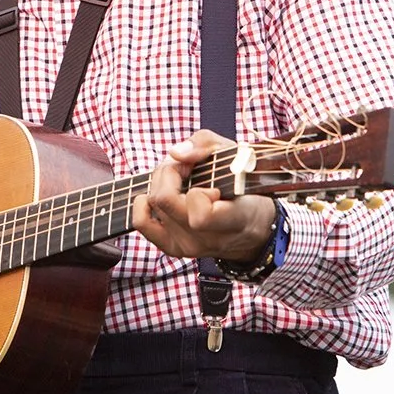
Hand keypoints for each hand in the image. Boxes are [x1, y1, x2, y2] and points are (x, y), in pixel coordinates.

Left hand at [132, 131, 275, 266]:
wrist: (252, 228)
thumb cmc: (246, 187)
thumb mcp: (238, 154)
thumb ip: (206, 145)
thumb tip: (175, 154)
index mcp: (235, 220)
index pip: (201, 215)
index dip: (198, 191)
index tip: (211, 183)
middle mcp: (209, 238)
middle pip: (164, 201)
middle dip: (171, 172)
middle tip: (188, 167)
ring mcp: (189, 246)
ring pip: (153, 204)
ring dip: (162, 182)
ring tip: (180, 179)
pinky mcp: (174, 248)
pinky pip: (141, 222)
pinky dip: (144, 203)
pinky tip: (160, 193)